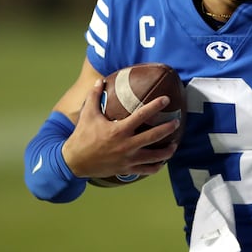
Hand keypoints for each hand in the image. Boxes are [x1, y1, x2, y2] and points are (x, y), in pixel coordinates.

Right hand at [62, 79, 178, 177]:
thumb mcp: (88, 115)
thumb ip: (94, 96)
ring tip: (174, 145)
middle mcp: (126, 145)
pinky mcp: (127, 171)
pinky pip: (147, 170)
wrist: (74, 162)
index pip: (142, 115)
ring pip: (155, 157)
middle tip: (177, 122)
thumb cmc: (82, 136)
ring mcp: (128, 159)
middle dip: (168, 128)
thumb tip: (99, 80)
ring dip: (167, 151)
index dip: (156, 106)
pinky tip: (161, 162)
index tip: (167, 99)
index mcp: (119, 130)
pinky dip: (156, 167)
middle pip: (154, 136)